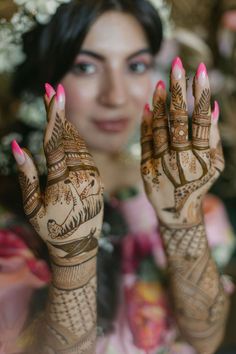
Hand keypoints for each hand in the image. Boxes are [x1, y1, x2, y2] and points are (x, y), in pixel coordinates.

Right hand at [12, 84, 103, 264]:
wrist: (80, 245)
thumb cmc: (51, 228)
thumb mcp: (33, 204)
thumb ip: (26, 174)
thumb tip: (16, 146)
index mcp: (63, 178)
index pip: (56, 139)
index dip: (53, 113)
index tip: (53, 90)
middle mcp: (81, 173)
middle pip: (68, 135)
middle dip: (60, 111)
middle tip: (53, 89)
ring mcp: (92, 175)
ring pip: (79, 143)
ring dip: (67, 124)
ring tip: (57, 107)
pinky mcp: (98, 177)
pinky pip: (86, 153)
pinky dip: (75, 140)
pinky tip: (68, 132)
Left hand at [141, 58, 223, 225]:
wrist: (177, 212)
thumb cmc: (199, 185)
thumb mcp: (215, 165)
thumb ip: (213, 138)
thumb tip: (213, 108)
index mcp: (201, 156)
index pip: (201, 119)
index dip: (200, 94)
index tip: (200, 70)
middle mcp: (181, 157)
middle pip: (178, 119)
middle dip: (178, 90)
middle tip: (177, 64)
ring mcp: (162, 162)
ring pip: (159, 127)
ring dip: (160, 103)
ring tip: (161, 82)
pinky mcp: (147, 167)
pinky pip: (145, 141)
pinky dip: (146, 122)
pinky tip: (147, 105)